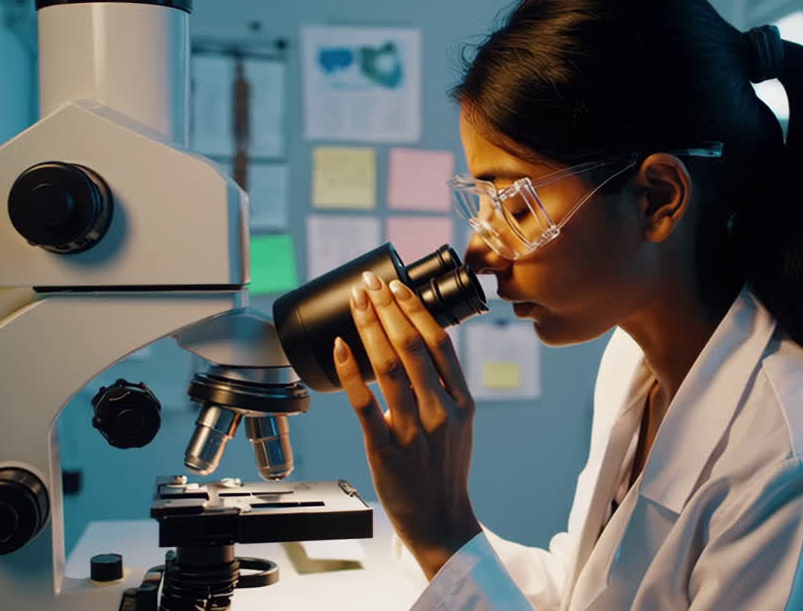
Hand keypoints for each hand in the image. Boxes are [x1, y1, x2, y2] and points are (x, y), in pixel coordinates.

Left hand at [335, 270, 480, 579]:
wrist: (441, 520)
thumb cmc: (446, 471)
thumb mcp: (460, 424)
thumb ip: (445, 388)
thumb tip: (423, 345)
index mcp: (462, 400)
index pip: (439, 342)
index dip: (415, 309)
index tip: (398, 286)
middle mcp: (440, 410)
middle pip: (411, 346)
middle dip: (387, 308)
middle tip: (370, 283)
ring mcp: (413, 430)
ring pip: (387, 367)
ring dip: (368, 328)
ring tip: (356, 303)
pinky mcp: (386, 449)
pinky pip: (364, 403)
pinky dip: (351, 371)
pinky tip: (340, 347)